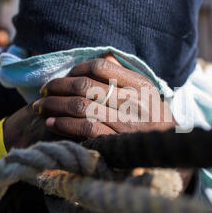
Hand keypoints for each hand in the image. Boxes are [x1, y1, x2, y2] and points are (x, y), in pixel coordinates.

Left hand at [33, 55, 176, 139]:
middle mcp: (134, 101)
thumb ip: (126, 77)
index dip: (77, 69)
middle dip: (58, 87)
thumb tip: (103, 57)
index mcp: (141, 85)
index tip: (64, 76)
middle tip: (43, 91)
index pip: (102, 66)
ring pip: (82, 107)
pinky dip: (64, 125)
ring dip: (55, 106)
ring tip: (41, 107)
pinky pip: (86, 129)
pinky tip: (52, 124)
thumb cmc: (155, 121)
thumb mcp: (149, 95)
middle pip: (86, 86)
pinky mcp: (117, 143)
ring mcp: (126, 123)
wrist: (171, 155)